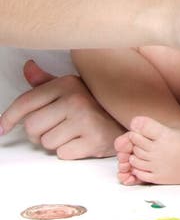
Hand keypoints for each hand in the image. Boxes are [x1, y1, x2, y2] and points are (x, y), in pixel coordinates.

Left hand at [0, 61, 123, 158]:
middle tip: (56, 128)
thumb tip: (28, 66)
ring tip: (72, 134)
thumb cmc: (95, 105)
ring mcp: (85, 119)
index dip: (9, 117)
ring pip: (46, 142)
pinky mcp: (93, 139)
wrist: (127, 119)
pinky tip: (81, 142)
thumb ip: (45, 82)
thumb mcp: (71, 89)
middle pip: (32, 127)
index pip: (26, 102)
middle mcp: (75, 98)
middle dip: (39, 133)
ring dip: (55, 143)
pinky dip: (69, 152)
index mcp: (66, 84)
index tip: (1, 128)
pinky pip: (62, 154)